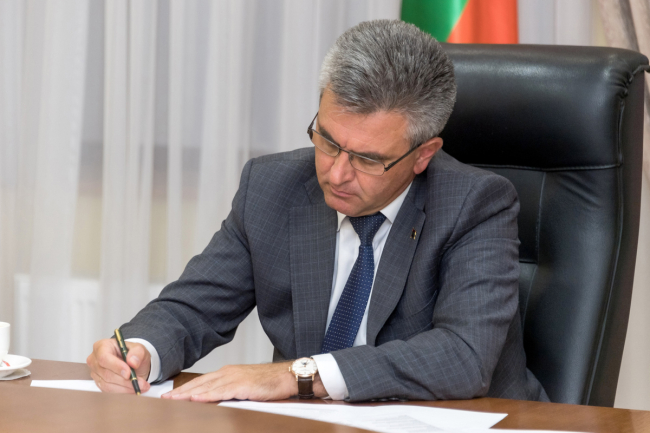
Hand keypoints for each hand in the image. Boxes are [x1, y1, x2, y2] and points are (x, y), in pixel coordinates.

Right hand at [86, 338, 151, 393]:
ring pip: (108, 384)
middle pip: (106, 373)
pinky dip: (123, 391)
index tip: (129, 373)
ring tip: (141, 386)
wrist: (133, 363)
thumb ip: (137, 353)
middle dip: (125, 380)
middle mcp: (95, 360)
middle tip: (140, 382)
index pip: (104, 358)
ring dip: (126, 387)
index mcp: (102, 346)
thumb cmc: (132, 354)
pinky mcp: (99, 383)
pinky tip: (134, 388)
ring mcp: (96, 373)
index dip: (116, 366)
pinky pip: (109, 390)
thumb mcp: (139, 348)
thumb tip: (132, 362)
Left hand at [161, 362, 326, 401]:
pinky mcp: (243, 385)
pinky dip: (208, 395)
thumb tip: (215, 402)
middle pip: (200, 383)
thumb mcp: (245, 387)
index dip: (185, 389)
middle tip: (164, 399)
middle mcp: (228, 373)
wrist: (288, 376)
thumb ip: (230, 392)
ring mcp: (235, 378)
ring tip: (174, 400)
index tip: (171, 396)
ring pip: (207, 387)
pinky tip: (196, 398)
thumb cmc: (269, 383)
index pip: (202, 382)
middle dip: (181, 392)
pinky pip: (222, 391)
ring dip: (189, 394)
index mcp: (228, 373)